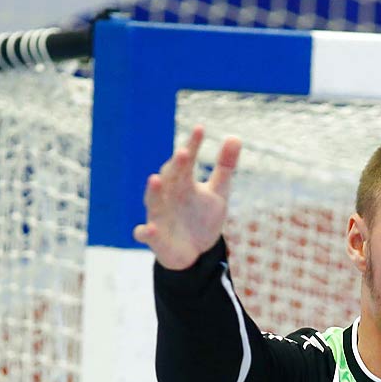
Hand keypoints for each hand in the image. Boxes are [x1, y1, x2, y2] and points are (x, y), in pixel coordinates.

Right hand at [132, 124, 240, 269]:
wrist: (193, 252)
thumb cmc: (202, 217)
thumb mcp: (218, 192)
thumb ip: (225, 167)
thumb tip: (235, 136)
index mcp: (183, 182)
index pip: (187, 161)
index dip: (194, 145)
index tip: (200, 129)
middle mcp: (168, 195)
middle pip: (170, 177)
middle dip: (176, 166)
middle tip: (185, 152)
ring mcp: (159, 215)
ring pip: (152, 201)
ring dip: (153, 192)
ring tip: (155, 179)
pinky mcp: (155, 238)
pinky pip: (145, 234)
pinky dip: (146, 232)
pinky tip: (150, 229)